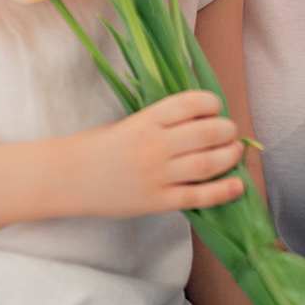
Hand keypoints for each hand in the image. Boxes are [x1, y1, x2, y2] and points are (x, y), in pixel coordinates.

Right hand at [74, 90, 247, 217]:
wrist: (65, 178)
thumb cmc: (98, 147)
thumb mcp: (129, 122)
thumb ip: (163, 121)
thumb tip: (205, 119)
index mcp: (146, 120)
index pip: (190, 104)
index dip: (211, 103)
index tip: (216, 107)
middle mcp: (154, 145)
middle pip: (207, 133)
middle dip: (227, 130)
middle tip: (230, 132)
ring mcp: (157, 175)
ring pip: (208, 163)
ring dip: (230, 156)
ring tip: (236, 151)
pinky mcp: (157, 201)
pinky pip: (199, 196)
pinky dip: (224, 191)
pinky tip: (239, 185)